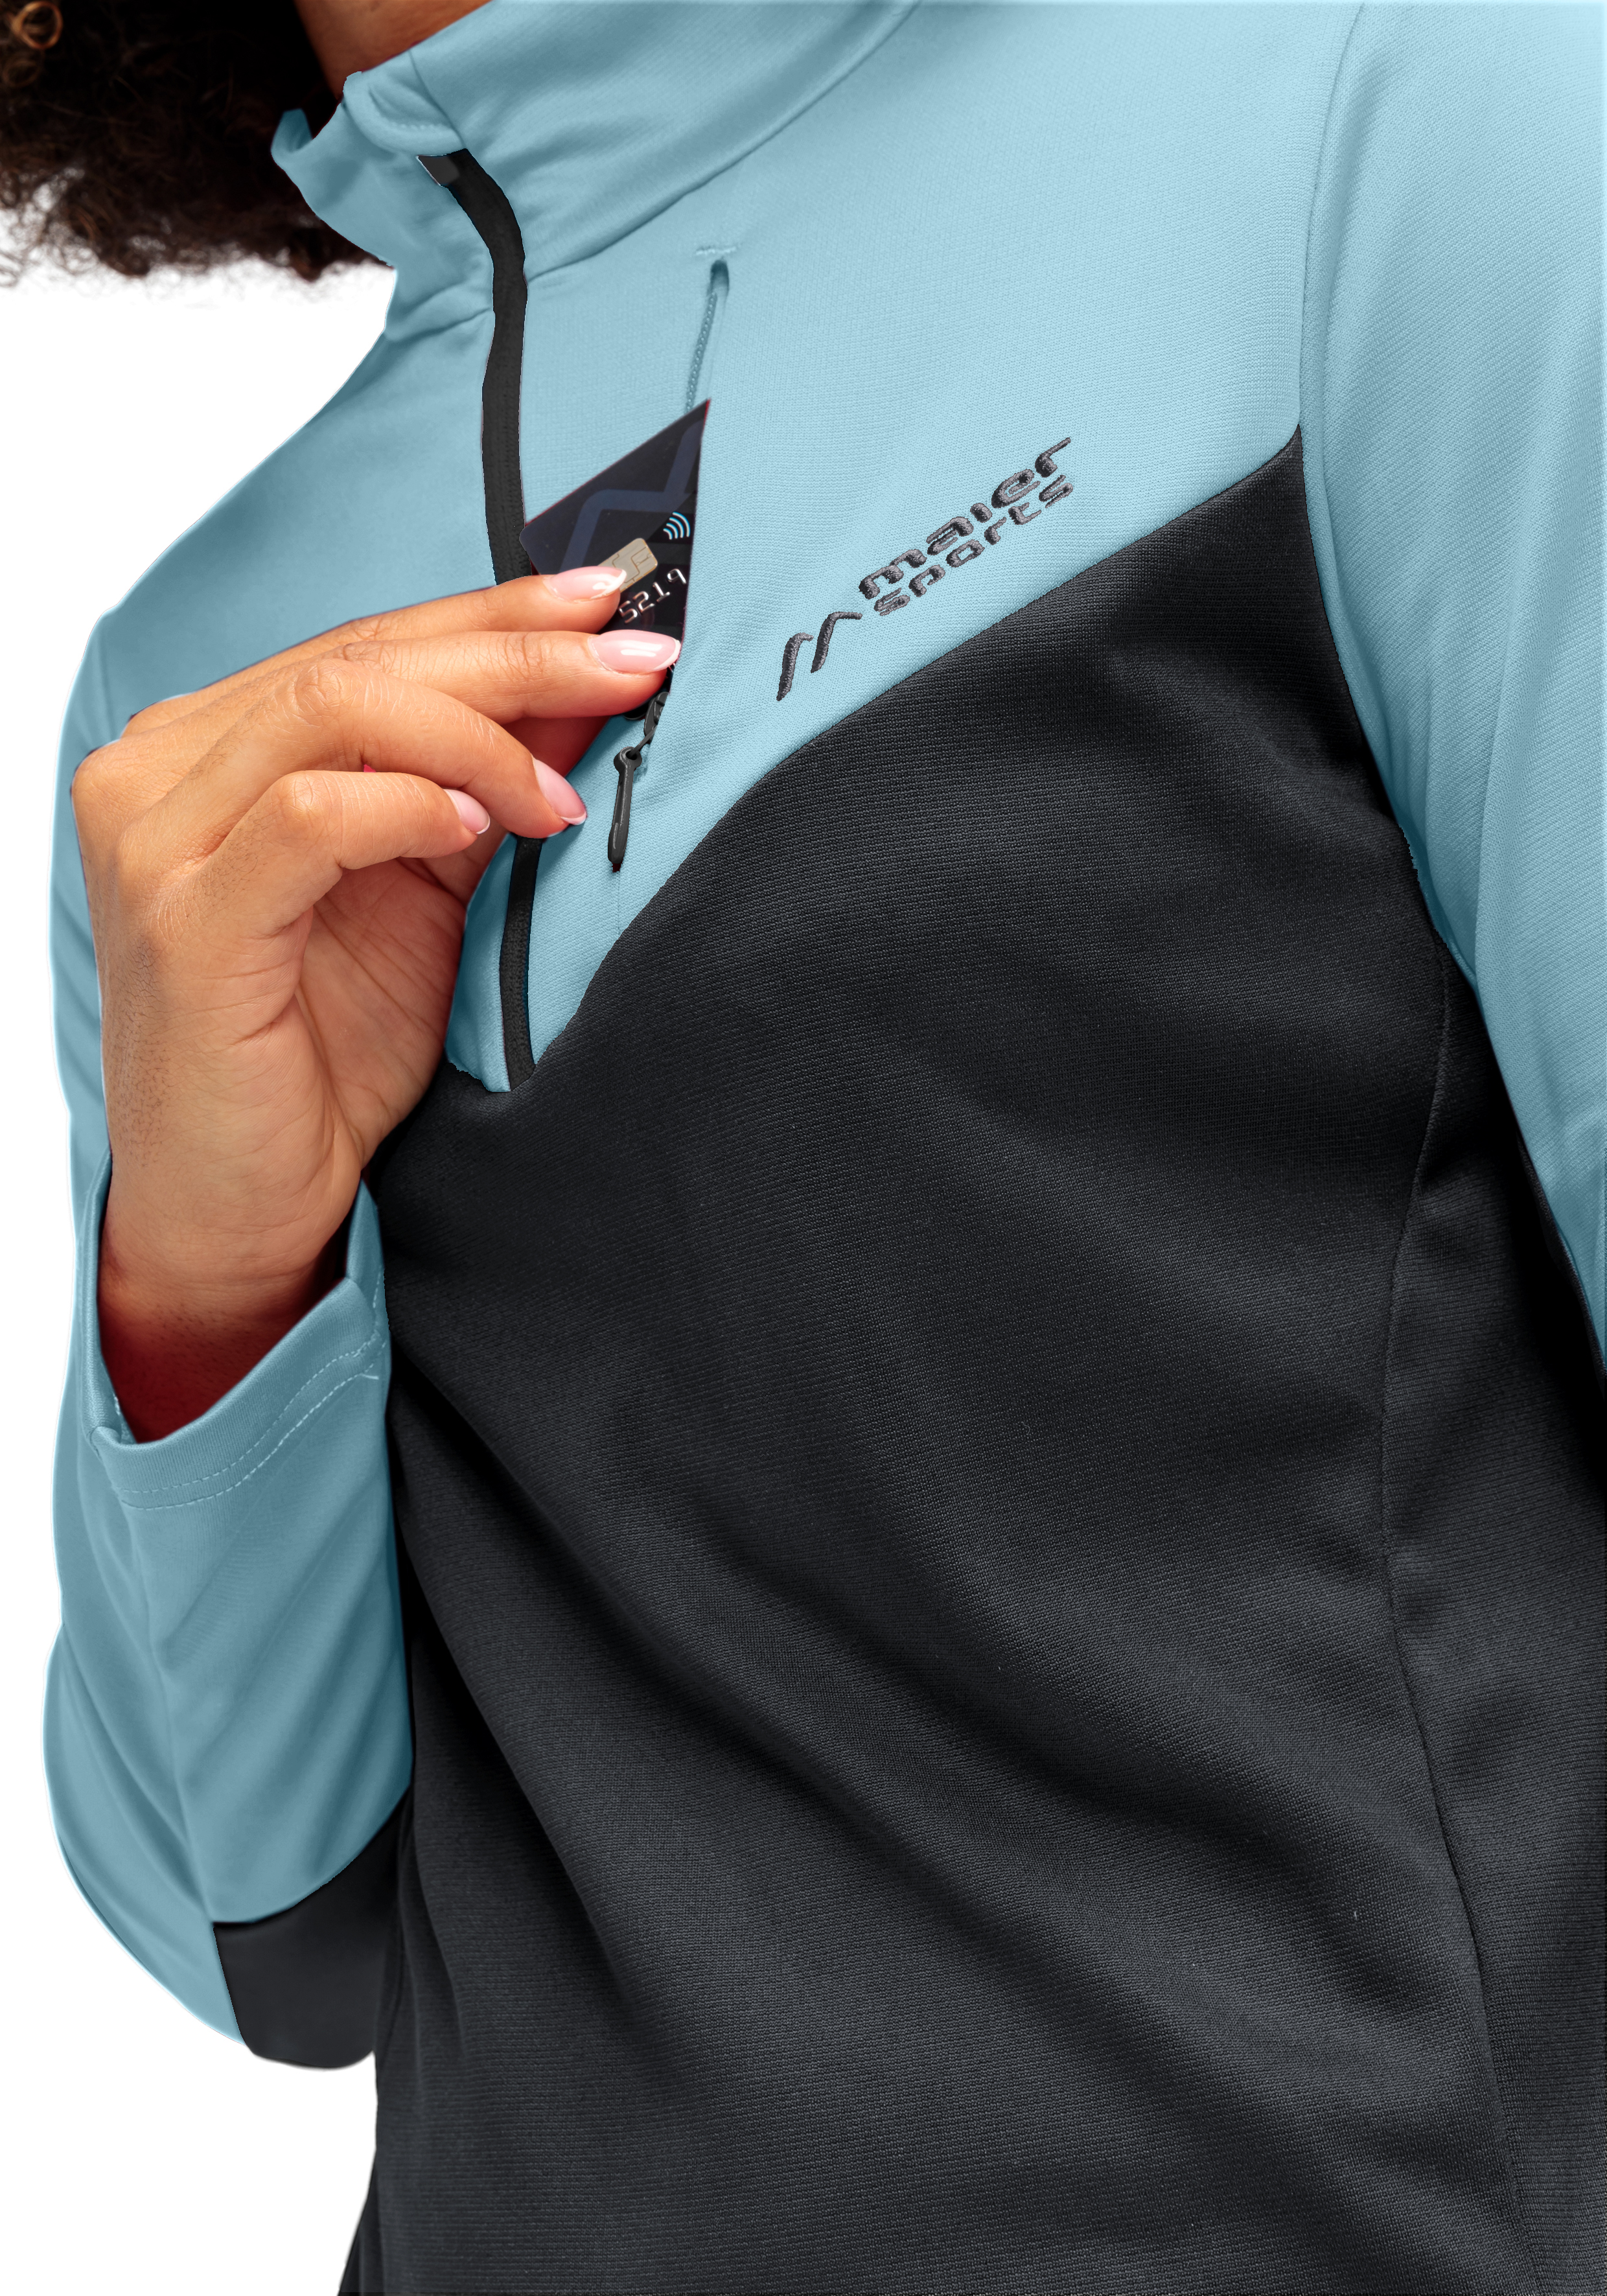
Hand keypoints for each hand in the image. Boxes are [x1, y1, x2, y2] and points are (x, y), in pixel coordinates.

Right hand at [75, 570, 678, 1437]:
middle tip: (638, 662)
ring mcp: (160, 842)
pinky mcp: (185, 924)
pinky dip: (409, 805)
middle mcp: (163, 771)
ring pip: (336, 711)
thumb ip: (476, 787)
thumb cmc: (319, 1054)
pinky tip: (484, 824)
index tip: (615, 607)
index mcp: (211, 746)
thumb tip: (582, 691)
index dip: (499, 616)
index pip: (368, 644)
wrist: (242, 1202)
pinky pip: (310, 817)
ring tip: (566, 794)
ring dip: (482, 736)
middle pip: (360, 660)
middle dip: (519, 652)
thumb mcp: (420, 894)